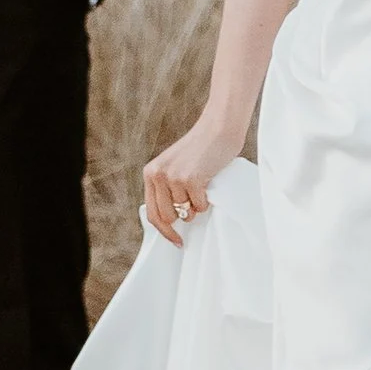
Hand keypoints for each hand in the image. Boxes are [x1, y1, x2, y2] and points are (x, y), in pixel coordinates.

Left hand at [142, 117, 236, 246]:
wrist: (219, 127)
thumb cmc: (202, 149)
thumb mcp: (175, 166)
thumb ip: (168, 188)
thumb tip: (171, 221)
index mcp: (151, 173)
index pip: (152, 213)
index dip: (164, 231)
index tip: (177, 241)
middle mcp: (158, 175)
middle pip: (168, 217)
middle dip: (184, 216)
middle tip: (196, 201)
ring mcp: (173, 177)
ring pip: (186, 213)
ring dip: (197, 205)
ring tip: (202, 185)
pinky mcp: (190, 179)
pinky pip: (200, 207)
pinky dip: (207, 200)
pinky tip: (208, 181)